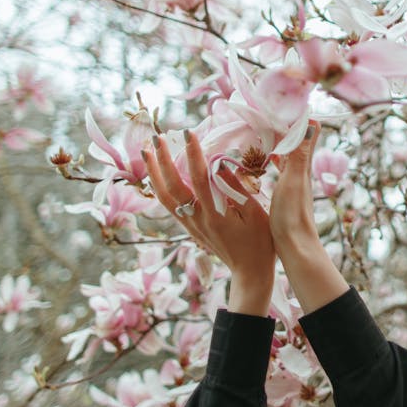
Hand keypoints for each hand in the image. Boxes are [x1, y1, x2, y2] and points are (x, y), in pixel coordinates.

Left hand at [143, 130, 274, 315]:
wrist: (250, 272)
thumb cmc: (260, 243)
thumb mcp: (256, 214)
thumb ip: (237, 189)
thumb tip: (220, 164)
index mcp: (215, 215)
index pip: (199, 178)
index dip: (193, 154)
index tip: (189, 133)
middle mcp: (197, 219)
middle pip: (172, 187)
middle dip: (162, 160)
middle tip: (156, 138)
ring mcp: (191, 225)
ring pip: (164, 197)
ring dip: (154, 173)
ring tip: (146, 152)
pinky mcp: (190, 228)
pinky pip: (169, 206)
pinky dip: (160, 188)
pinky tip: (157, 175)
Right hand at [269, 122, 320, 253]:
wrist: (296, 247)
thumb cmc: (293, 216)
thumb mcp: (293, 182)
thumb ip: (299, 154)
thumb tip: (311, 122)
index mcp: (303, 164)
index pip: (308, 130)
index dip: (296, 114)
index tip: (280, 101)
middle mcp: (301, 169)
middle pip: (296, 139)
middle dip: (282, 123)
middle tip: (264, 110)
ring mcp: (294, 180)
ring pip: (287, 152)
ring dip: (276, 139)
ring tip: (259, 128)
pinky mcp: (286, 191)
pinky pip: (279, 166)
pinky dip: (270, 157)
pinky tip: (262, 158)